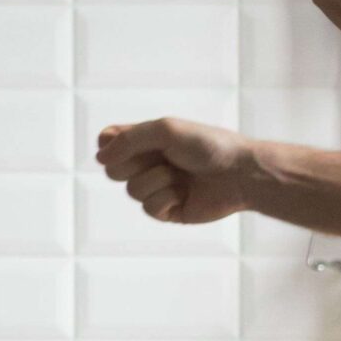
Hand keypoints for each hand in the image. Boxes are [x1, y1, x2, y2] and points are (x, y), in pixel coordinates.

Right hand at [94, 119, 256, 225]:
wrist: (240, 174)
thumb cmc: (208, 146)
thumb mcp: (166, 130)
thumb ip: (129, 139)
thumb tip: (100, 158)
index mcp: (147, 140)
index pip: (108, 142)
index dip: (109, 145)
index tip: (121, 142)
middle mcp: (149, 163)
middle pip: (113, 170)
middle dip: (134, 164)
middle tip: (162, 158)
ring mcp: (157, 187)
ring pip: (131, 191)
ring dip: (157, 181)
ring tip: (181, 176)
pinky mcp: (168, 210)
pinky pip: (149, 209)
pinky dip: (166, 198)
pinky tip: (185, 193)